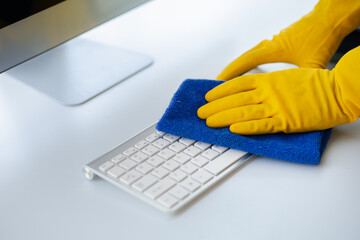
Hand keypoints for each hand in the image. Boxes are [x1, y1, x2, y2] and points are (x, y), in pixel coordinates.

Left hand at [198, 46, 359, 133]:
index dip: (220, 91)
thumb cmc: (315, 84)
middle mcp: (268, 92)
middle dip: (215, 107)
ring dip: (224, 118)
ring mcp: (277, 107)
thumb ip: (268, 84)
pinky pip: (263, 125)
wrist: (338, 91)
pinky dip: (247, 128)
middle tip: (201, 113)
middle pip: (235, 100)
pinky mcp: (287, 122)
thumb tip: (251, 91)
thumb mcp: (287, 77)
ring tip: (209, 122)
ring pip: (244, 113)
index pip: (237, 85)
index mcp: (268, 80)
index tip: (208, 97)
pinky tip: (233, 130)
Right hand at [217, 0, 359, 79]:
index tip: (217, 85)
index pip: (245, 63)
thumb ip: (301, 81)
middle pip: (241, 60)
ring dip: (236, 70)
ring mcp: (271, 43)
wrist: (328, 19)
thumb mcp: (312, 63)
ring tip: (225, 83)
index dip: (230, 75)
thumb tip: (296, 99)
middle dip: (227, 74)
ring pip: (247, 58)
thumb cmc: (320, 36)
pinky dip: (246, 66)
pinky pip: (255, 56)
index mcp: (272, 49)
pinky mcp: (276, 44)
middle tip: (215, 88)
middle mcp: (268, 45)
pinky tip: (246, 74)